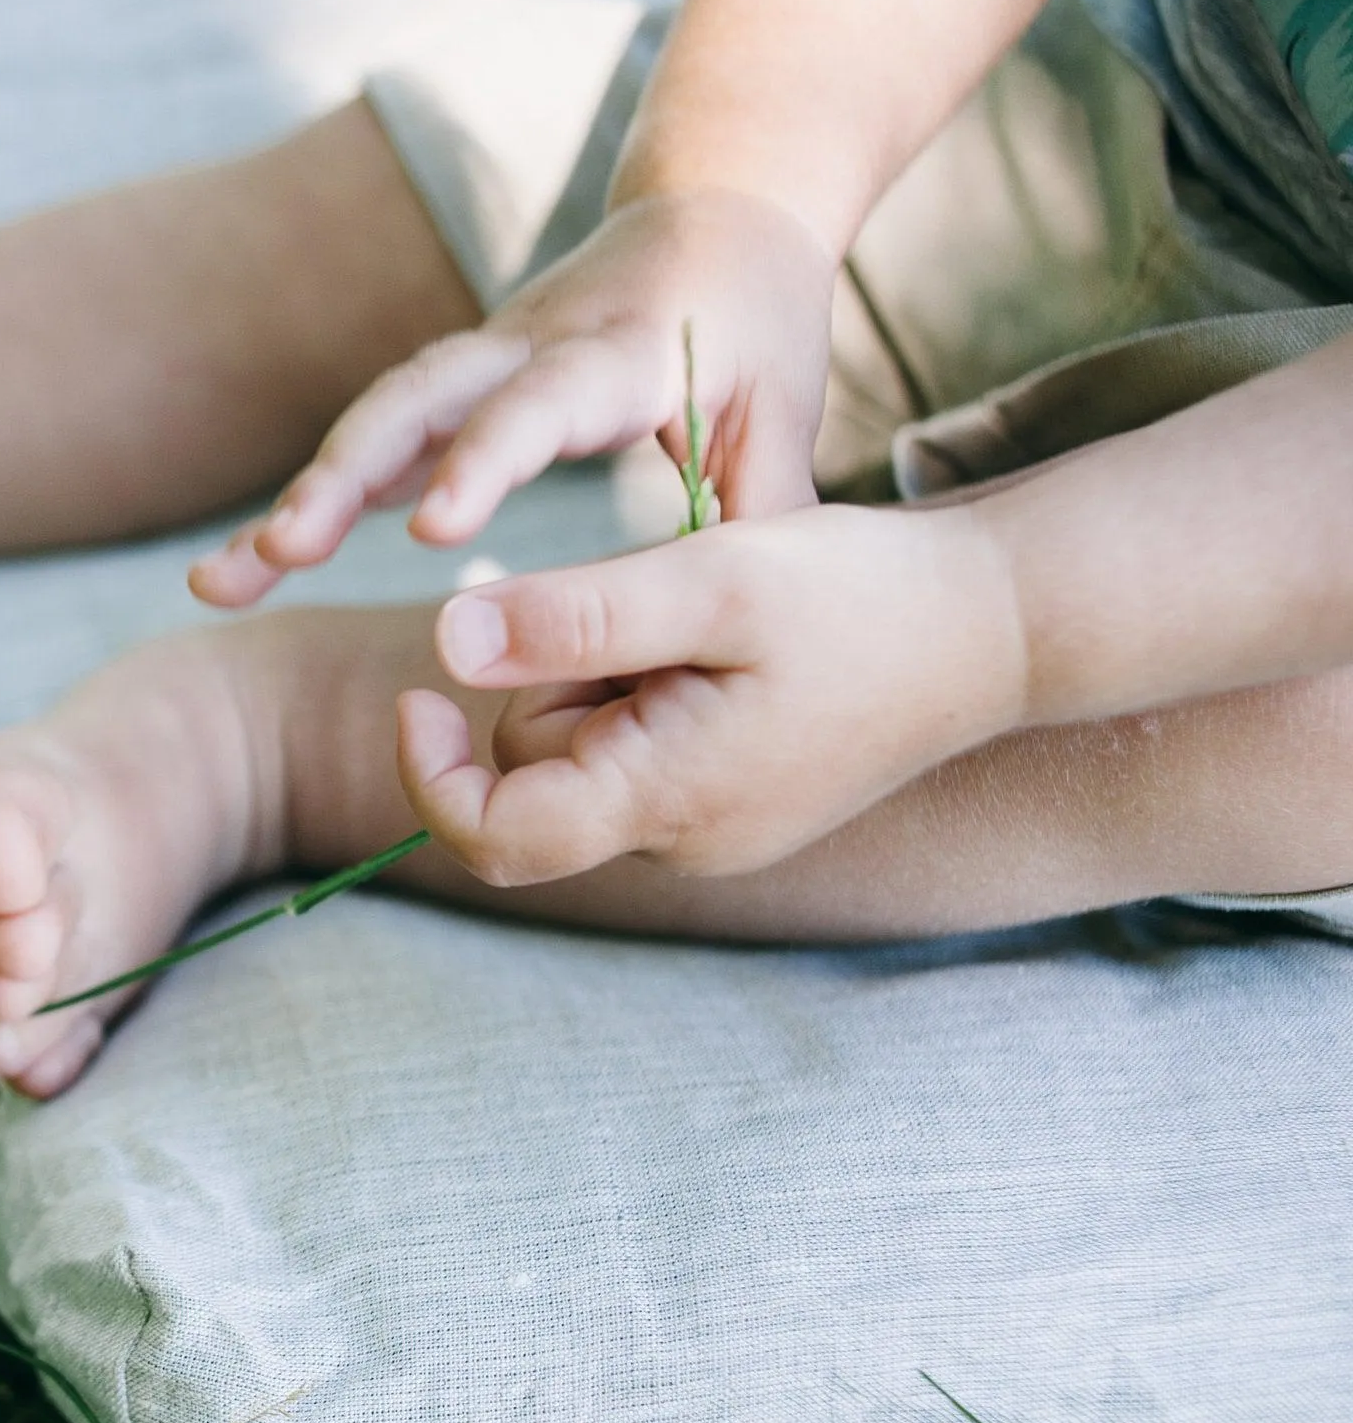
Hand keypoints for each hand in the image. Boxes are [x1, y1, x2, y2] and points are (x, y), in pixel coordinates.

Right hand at [189, 188, 835, 606]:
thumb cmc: (755, 318)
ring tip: (219, 584)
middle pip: (416, 399)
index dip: (483, 461)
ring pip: (371, 422)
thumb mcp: (782, 408)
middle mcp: (525, 347)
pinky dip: (300, 506)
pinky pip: (362, 446)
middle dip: (342, 474)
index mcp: (618, 351)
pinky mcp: (444, 392)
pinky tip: (233, 573)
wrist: (715, 208)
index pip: (539, 404)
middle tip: (282, 551)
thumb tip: (751, 627)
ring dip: (297, 500)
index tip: (429, 530)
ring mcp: (474, 364)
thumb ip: (760, 510)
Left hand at [394, 505, 1028, 883]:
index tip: (423, 687)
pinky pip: (640, 747)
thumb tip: (445, 643)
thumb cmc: (860, 596)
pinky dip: (652, 688)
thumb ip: (573, 617)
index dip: (432, 771)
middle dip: (554, 681)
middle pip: (534, 770)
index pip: (494, 835)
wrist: (998, 624)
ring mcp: (710, 828)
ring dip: (606, 675)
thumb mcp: (706, 581)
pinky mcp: (734, 800)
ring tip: (705, 619)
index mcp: (665, 802)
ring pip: (584, 750)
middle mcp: (680, 842)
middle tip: (653, 606)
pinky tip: (729, 645)